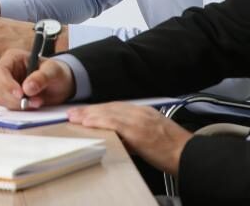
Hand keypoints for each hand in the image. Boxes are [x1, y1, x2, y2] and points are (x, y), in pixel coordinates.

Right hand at [0, 48, 74, 108]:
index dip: (7, 84)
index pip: (1, 70)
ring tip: (38, 102)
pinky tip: (34, 105)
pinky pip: (9, 106)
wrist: (61, 84)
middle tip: (33, 102)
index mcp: (13, 58)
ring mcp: (7, 85)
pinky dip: (20, 109)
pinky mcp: (10, 97)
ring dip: (18, 105)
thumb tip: (27, 88)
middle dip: (14, 98)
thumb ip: (41, 77)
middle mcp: (6, 71)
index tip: (20, 94)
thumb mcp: (53, 71)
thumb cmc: (56, 72)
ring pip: (1, 98)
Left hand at [68, 103, 191, 175]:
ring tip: (74, 118)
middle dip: (90, 111)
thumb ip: (136, 133)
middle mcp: (139, 112)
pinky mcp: (136, 131)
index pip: (116, 107)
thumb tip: (120, 139)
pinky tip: (87, 123)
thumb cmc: (175, 150)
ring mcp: (138, 120)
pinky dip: (98, 121)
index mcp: (144, 112)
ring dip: (88, 115)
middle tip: (73, 113)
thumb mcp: (154, 135)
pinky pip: (112, 123)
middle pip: (109, 108)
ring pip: (108, 113)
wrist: (190, 154)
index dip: (99, 109)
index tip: (86, 112)